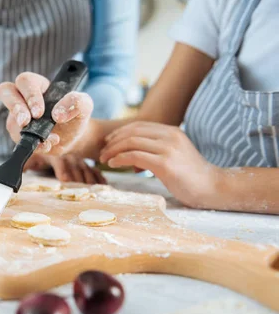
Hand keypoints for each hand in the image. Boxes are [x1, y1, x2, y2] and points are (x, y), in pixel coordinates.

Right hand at [0, 72, 93, 154]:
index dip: (30, 95)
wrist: (72, 136)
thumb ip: (77, 102)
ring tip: (41, 139)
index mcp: (37, 85)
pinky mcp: (19, 136)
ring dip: (23, 131)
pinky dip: (35, 145)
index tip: (40, 112)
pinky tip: (47, 145)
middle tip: (26, 122)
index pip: (25, 81)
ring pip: (10, 121)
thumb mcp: (84, 104)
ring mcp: (17, 118)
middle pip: (6, 91)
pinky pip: (19, 141)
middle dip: (15, 107)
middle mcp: (23, 99)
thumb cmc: (75, 115)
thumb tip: (58, 114)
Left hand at [25, 153, 106, 183]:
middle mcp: (69, 155)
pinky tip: (104, 184)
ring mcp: (78, 159)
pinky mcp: (86, 163)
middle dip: (78, 178)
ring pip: (86, 168)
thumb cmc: (44, 151)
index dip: (62, 170)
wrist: (58, 135)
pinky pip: (94, 169)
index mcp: (56, 154)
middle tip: (84, 189)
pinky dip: (99, 176)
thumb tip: (18, 171)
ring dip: (90, 178)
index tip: (65, 179)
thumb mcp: (35, 156)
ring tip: (95, 188)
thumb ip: (27, 163)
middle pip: (75, 167)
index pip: (59, 162)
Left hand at [99, 122, 221, 206]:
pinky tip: (113, 164)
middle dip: (113, 140)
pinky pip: (134, 156)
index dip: (120, 132)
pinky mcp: (165, 164)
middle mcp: (170, 136)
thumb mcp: (172, 157)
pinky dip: (120, 159)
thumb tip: (131, 159)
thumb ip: (154, 153)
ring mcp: (168, 149)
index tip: (108, 142)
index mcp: (172, 132)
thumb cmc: (190, 177)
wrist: (212, 188)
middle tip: (102, 151)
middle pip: (133, 131)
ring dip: (113, 150)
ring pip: (131, 142)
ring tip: (104, 158)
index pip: (139, 125)